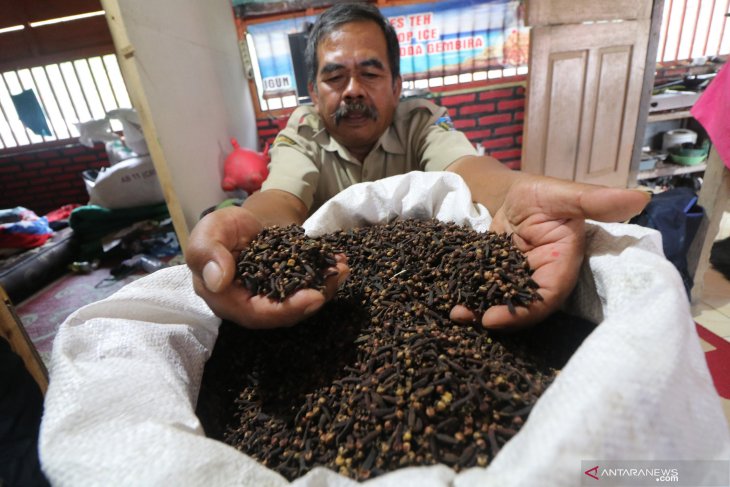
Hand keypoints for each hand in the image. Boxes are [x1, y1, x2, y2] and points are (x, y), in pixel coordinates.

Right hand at [185, 206, 348, 328]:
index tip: (314, 298)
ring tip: (343, 268)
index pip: (255, 313)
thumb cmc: (219, 229)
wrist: (239, 223)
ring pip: (299, 302)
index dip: (285, 310)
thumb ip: (207, 253)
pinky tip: (340, 261)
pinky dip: (324, 276)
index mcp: (225, 300)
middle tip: (337, 279)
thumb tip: (217, 281)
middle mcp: (250, 305)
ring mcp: (271, 298)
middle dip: (313, 300)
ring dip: (324, 288)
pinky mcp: (287, 288)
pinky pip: (307, 287)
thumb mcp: (208, 233)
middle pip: (282, 313)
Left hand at [450, 175, 650, 328]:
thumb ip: (595, 200)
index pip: (548, 295)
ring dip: (480, 310)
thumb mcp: (564, 193)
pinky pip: (486, 290)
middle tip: (469, 319)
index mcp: (563, 262)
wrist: (513, 192)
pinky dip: (470, 296)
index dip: (525, 311)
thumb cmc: (543, 191)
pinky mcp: (498, 276)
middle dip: (498, 317)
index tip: (494, 318)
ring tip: (456, 314)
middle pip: (524, 306)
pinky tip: (452, 302)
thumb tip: (640, 198)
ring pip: (503, 302)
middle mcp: (543, 277)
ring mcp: (519, 279)